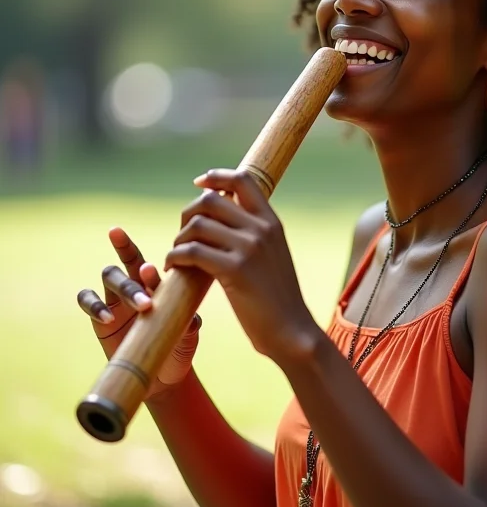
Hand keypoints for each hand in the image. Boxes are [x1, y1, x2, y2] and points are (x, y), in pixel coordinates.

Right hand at [77, 228, 201, 400]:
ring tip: (136, 309)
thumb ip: (189, 324)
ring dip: (120, 287)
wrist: (163, 375)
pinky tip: (108, 318)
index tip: (149, 270)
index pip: (153, 261)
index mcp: (159, 282)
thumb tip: (192, 319)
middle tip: (146, 304)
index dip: (148, 264)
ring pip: (109, 275)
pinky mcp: (100, 316)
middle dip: (134, 279)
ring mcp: (117, 298)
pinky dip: (94, 304)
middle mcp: (137, 284)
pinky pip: (87, 299)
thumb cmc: (178, 347)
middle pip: (127, 262)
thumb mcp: (188, 336)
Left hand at [166, 169, 319, 362]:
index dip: (216, 176)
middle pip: (212, 200)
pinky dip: (175, 257)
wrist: (291, 330)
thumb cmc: (277, 297)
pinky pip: (192, 252)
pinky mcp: (235, 271)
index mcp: (272, 222)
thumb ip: (254, 233)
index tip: (200, 183)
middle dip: (189, 213)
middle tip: (183, 233)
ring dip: (179, 239)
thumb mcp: (272, 254)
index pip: (243, 179)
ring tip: (177, 255)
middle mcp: (261, 229)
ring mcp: (249, 248)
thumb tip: (223, 217)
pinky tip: (174, 267)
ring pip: (198, 225)